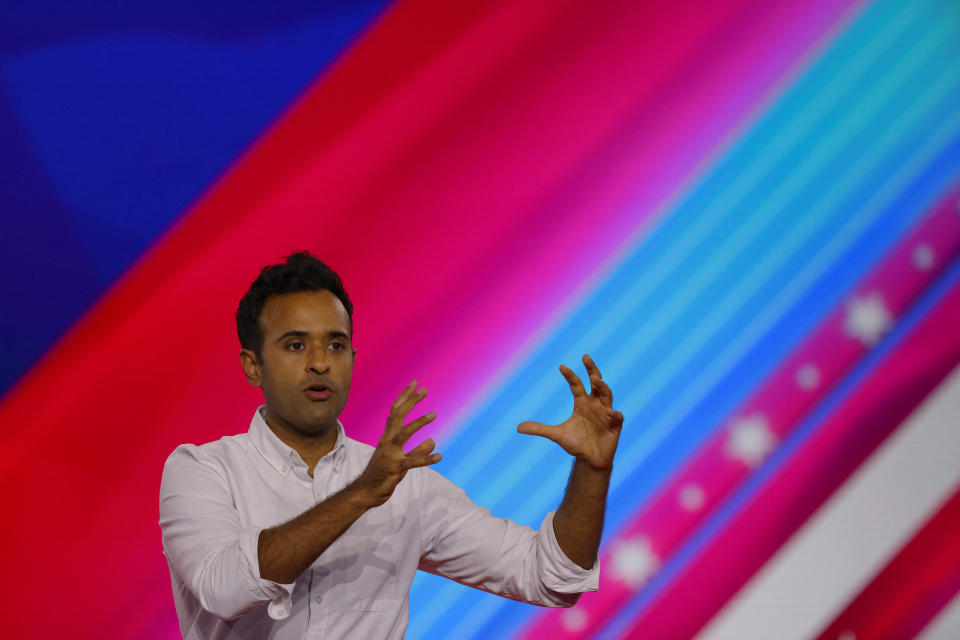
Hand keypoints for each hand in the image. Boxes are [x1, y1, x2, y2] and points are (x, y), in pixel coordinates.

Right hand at [354, 381, 441, 506]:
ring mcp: (390, 454)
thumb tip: (432, 441)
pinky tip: (439, 457)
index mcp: (388, 437)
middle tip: (424, 390)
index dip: (405, 398)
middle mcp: (387, 442)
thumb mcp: (403, 461)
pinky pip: (412, 461)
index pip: (395, 412)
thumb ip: (418, 451)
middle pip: (397, 416)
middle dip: (410, 401)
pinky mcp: (395, 468)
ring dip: (418, 422)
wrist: (367, 492)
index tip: (415, 385)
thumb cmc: (383, 475)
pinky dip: (426, 459)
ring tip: (433, 414)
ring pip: (403, 433)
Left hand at [517, 355, 622, 470]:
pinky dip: (614, 413)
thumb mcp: (557, 435)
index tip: (561, 367)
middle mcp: (595, 405)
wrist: (590, 460)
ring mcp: (606, 414)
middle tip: (585, 357)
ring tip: (595, 379)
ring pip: (607, 395)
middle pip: (596, 383)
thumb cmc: (576, 443)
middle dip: (592, 370)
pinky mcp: (615, 426)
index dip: (570, 376)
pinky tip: (608, 412)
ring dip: (603, 387)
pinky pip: (617, 417)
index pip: (577, 385)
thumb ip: (540, 429)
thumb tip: (518, 428)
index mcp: (582, 404)